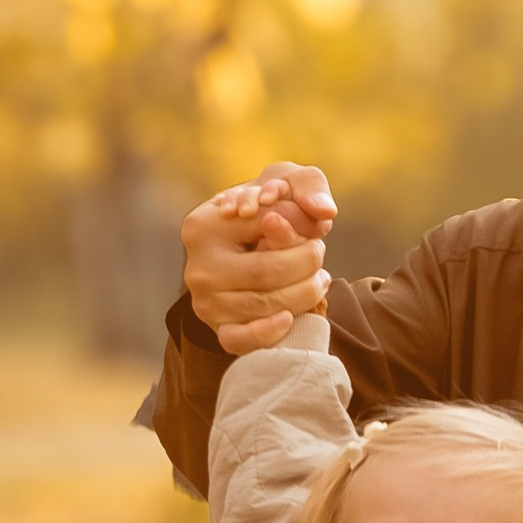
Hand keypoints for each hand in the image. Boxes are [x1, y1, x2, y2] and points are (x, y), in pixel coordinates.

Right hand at [182, 162, 335, 356]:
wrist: (245, 249)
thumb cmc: (269, 210)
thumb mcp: (285, 182)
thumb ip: (308, 184)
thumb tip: (324, 212)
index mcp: (204, 224)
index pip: (266, 225)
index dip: (302, 227)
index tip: (314, 226)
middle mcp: (197, 264)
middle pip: (268, 271)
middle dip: (307, 263)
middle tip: (318, 252)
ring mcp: (205, 301)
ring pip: (264, 305)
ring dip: (304, 293)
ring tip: (318, 279)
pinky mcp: (217, 328)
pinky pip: (240, 340)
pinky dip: (270, 331)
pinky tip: (290, 316)